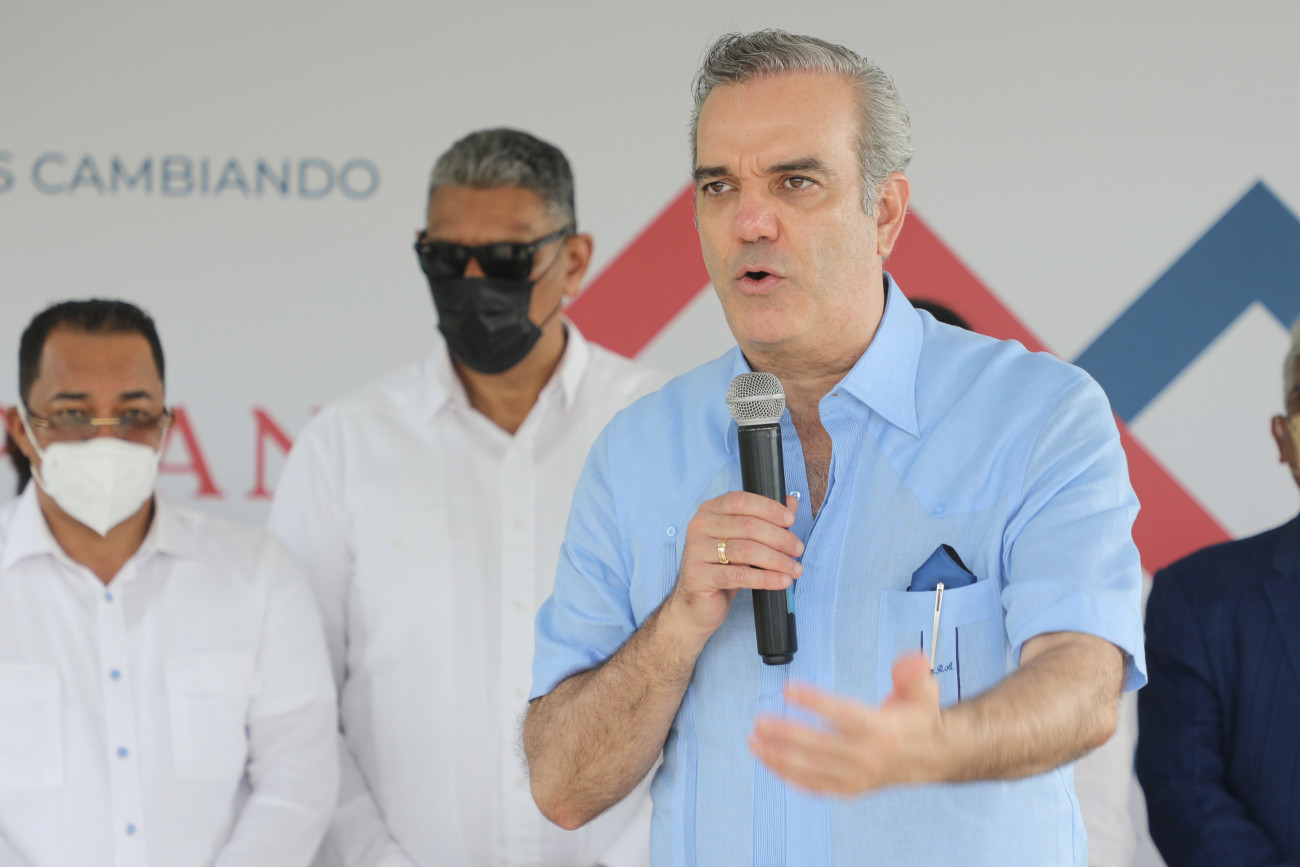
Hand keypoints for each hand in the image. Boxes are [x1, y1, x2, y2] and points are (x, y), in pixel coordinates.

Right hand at [663, 491, 802, 645]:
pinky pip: (739, 576)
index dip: (769, 508)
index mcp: (709, 511)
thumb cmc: (723, 569)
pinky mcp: (699, 576)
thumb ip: (766, 520)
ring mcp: (696, 551)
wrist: (697, 604)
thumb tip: (791, 503)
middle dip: (779, 538)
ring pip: (746, 550)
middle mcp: (699, 527)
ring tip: (795, 569)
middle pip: (748, 525)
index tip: (791, 520)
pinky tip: (782, 581)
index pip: (741, 500)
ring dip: (777, 560)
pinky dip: (766, 578)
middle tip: (798, 549)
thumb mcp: (744, 541)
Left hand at [749, 653, 941, 795]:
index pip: (843, 715)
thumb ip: (913, 673)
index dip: (814, 702)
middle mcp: (868, 758)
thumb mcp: (923, 690)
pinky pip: (814, 786)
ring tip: (754, 741)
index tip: (787, 689)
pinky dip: (788, 776)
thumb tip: (910, 660)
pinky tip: (767, 761)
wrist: (930, 756)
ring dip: (779, 757)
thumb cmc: (919, 716)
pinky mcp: (849, 789)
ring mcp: (857, 778)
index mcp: (883, 731)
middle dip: (786, 734)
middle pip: (820, 746)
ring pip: (812, 770)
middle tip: (759, 721)